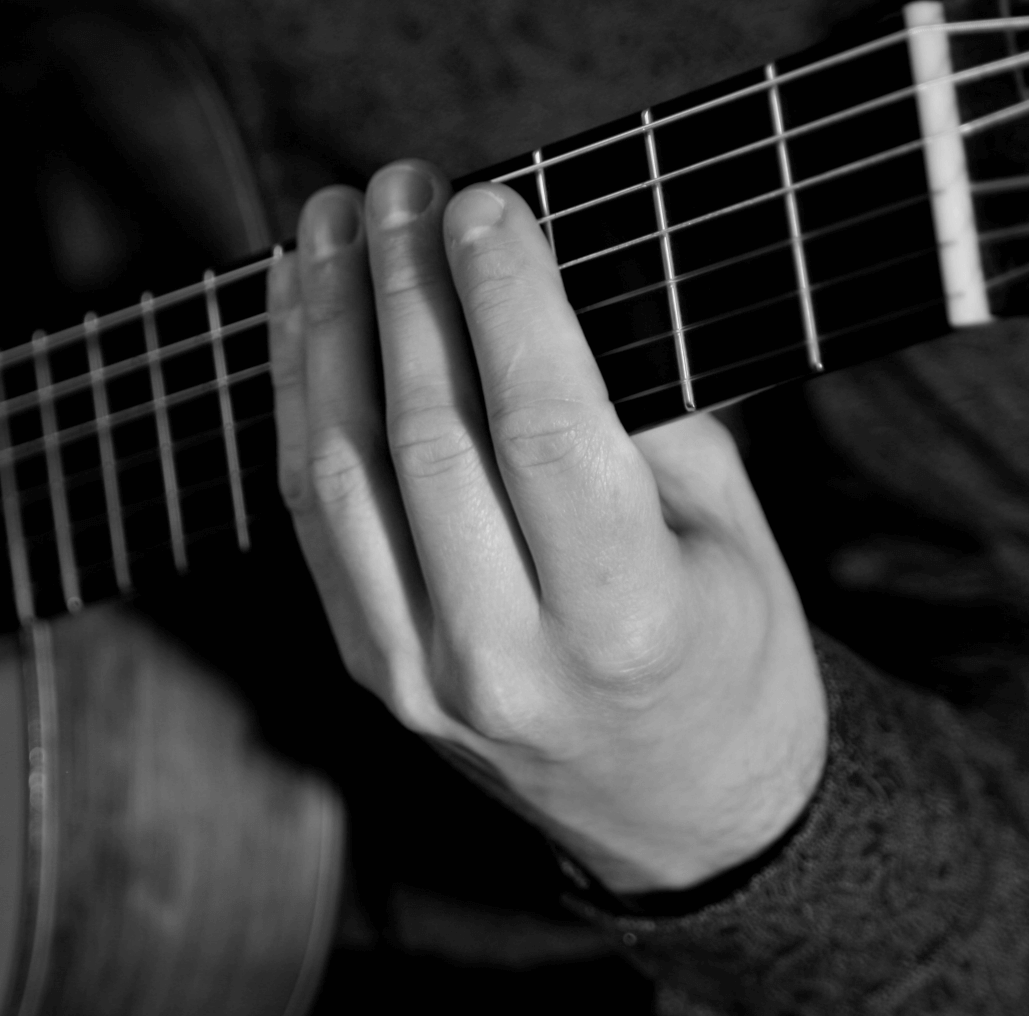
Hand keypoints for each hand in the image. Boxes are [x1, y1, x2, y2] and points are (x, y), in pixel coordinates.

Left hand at [268, 160, 825, 891]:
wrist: (679, 815)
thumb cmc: (725, 654)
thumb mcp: (730, 535)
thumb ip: (642, 423)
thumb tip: (533, 293)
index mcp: (621, 623)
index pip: (539, 431)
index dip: (502, 302)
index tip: (483, 200)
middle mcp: (504, 661)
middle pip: (424, 441)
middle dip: (405, 292)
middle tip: (398, 186)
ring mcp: (418, 676)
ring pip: (341, 474)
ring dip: (326, 334)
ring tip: (328, 228)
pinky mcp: (370, 670)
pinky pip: (315, 519)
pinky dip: (299, 407)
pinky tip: (301, 321)